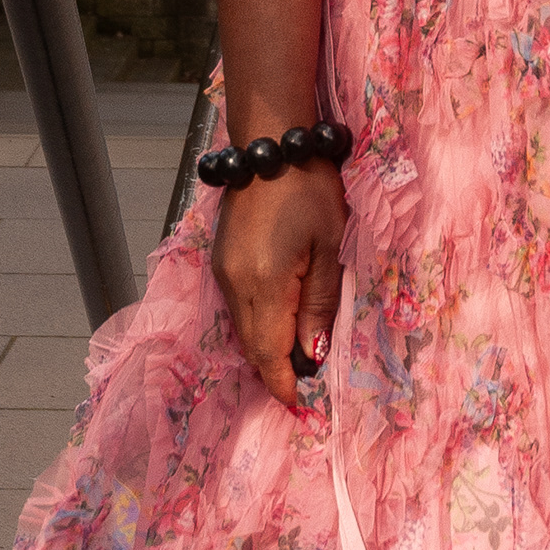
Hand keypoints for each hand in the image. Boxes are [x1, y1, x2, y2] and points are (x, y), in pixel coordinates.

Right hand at [211, 164, 347, 409]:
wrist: (271, 142)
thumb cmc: (310, 189)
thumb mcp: (328, 246)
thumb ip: (320, 304)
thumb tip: (311, 356)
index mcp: (262, 285)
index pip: (268, 354)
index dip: (283, 384)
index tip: (301, 408)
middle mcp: (233, 285)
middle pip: (251, 347)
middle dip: (277, 369)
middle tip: (307, 384)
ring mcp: (222, 271)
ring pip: (242, 329)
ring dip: (267, 346)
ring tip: (299, 353)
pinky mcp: (220, 259)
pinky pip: (237, 307)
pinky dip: (257, 322)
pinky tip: (280, 318)